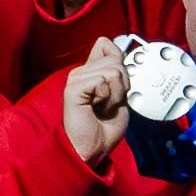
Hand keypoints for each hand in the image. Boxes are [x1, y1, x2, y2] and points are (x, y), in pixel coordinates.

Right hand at [60, 35, 129, 161]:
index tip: (118, 90)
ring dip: (115, 95)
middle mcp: (81, 72)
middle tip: (109, 104)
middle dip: (121, 85)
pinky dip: (107, 98)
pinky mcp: (73, 88)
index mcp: (90, 72)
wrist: (93, 149)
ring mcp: (76, 79)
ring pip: (112, 71)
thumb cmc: (104, 129)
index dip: (121, 66)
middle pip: (116, 61)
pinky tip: (96, 108)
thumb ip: (118, 72)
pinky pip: (102, 81)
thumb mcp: (119, 94)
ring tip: (103, 108)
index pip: (107, 46)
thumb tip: (114, 48)